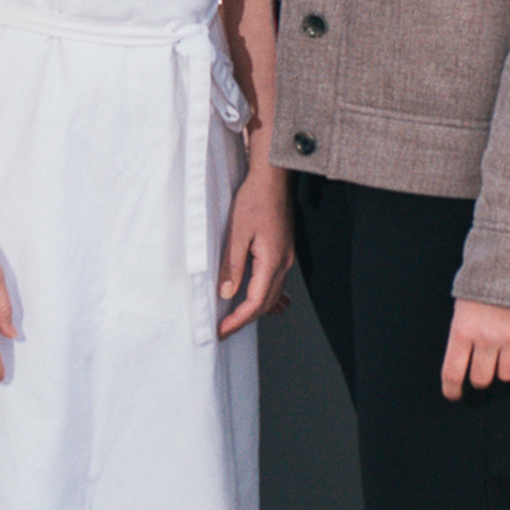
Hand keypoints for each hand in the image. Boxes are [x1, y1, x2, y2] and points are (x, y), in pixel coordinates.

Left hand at [218, 162, 293, 335]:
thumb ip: (232, 265)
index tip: (223, 330)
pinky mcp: (283, 251)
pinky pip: (275, 282)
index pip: (256, 302)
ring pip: (273, 294)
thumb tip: (227, 293)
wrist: (272, 178)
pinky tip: (254, 299)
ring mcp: (286, 257)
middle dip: (245, 319)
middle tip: (224, 330)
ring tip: (235, 319)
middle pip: (266, 303)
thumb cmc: (254, 199)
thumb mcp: (237, 232)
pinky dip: (264, 296)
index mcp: (272, 260)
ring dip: (255, 309)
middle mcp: (283, 263)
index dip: (238, 320)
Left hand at [442, 299, 509, 399]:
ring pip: (506, 376)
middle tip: (481, 373)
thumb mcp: (462, 306)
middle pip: (482, 379)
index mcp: (463, 330)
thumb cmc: (485, 281)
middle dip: (480, 379)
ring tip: (501, 365)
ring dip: (503, 375)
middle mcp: (487, 338)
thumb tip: (460, 362)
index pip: (452, 373)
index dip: (452, 390)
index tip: (454, 394)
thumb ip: (462, 333)